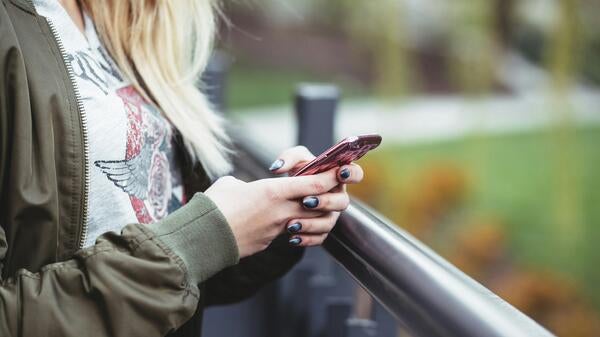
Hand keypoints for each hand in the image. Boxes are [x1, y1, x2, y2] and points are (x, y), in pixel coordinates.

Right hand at [205, 168, 339, 257]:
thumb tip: (245, 189)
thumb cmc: (214, 206)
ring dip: (316, 216)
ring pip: (311, 222)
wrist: (203, 238)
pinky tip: (292, 225)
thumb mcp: (230, 184)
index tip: (339, 170)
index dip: (331, 177)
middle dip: (329, 197)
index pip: (315, 184)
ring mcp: (278, 229)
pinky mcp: (270, 242)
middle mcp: (281, 211)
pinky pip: (294, 235)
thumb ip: (247, 184)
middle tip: (328, 189)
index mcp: (273, 191)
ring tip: (310, 208)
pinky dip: (299, 230)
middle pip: (321, 204)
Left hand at [269, 146, 363, 246]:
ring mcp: (331, 215)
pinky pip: (319, 238)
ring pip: (329, 223)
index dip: (351, 173)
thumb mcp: (294, 160)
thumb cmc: (297, 173)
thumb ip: (289, 157)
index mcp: (338, 177)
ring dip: (311, 224)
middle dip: (325, 202)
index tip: (339, 173)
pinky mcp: (322, 230)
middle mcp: (337, 197)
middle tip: (306, 201)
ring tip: (292, 224)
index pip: (355, 174)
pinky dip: (306, 238)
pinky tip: (292, 237)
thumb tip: (278, 168)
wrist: (286, 195)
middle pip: (342, 202)